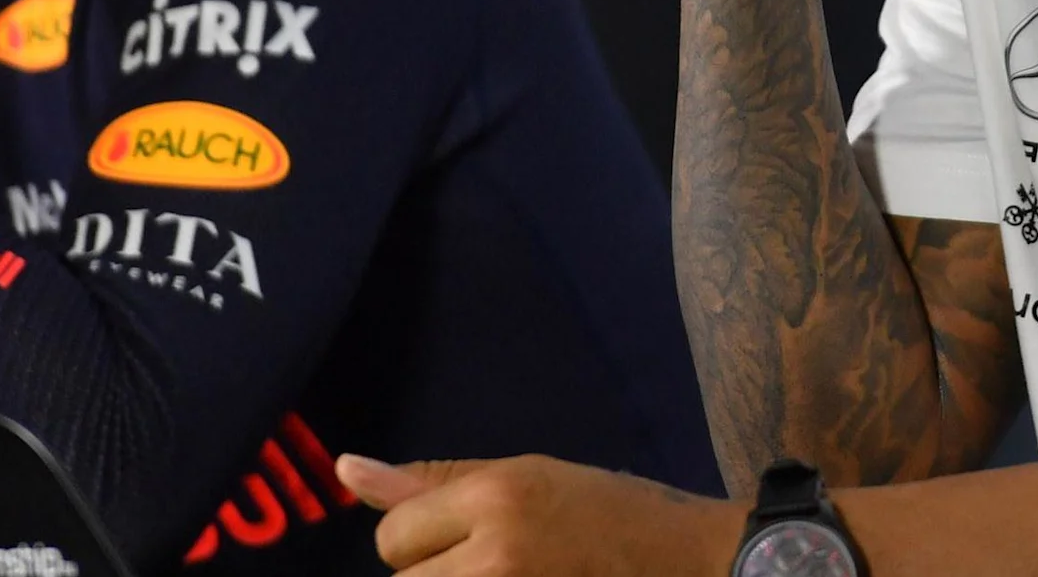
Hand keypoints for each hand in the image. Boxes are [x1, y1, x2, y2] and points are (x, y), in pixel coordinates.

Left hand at [340, 453, 739, 573]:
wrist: (692, 564)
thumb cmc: (613, 513)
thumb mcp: (530, 475)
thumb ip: (437, 480)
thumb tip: (345, 470)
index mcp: (497, 500)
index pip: (394, 537)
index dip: (426, 536)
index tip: (473, 533)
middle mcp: (496, 558)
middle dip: (439, 573)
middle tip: (503, 562)